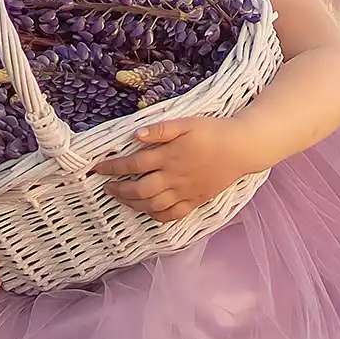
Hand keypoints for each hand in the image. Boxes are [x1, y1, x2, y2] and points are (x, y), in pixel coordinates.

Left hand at [91, 116, 257, 222]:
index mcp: (170, 156)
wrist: (242, 148)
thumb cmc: (213, 131)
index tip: (98, 168)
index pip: (133, 165)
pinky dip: (156, 215)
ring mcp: (185, 192)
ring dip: (133, 204)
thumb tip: (136, 135)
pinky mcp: (195, 200)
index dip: (112, 167)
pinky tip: (147, 210)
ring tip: (122, 199)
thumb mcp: (187, 123)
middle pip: (139, 190)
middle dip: (118, 190)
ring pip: (153, 206)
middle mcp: (174, 177)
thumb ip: (161, 129)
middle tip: (106, 187)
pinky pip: (172, 215)